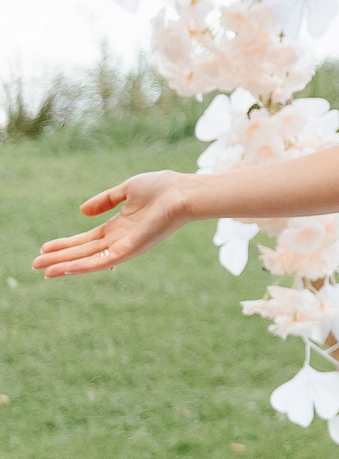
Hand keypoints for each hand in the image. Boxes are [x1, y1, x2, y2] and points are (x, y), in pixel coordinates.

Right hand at [32, 171, 197, 278]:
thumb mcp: (128, 189)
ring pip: (89, 260)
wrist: (184, 192)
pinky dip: (83, 266)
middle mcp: (121, 239)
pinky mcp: (130, 250)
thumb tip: (82, 211)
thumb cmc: (163, 188)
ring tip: (44, 270)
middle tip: (36, 264)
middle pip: (84, 252)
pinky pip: (102, 262)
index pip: (88, 239)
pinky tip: (65, 269)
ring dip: (66, 265)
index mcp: (120, 225)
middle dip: (60, 258)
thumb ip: (105, 200)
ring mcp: (125, 246)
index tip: (45, 248)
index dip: (66, 244)